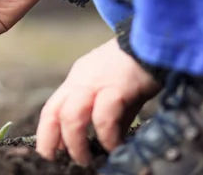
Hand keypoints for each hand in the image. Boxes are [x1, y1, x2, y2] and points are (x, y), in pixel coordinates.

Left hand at [36, 38, 161, 165]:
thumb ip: (109, 117)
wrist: (156, 40)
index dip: (47, 133)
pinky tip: (113, 147)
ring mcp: (96, 82)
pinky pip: (104, 116)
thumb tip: (108, 144)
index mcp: (77, 80)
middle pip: (53, 113)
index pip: (52, 108)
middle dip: (51, 141)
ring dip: (75, 143)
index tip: (50, 153)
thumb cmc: (137, 68)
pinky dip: (106, 135)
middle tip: (60, 161)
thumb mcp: (116, 93)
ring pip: (71, 116)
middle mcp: (80, 80)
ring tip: (85, 160)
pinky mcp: (117, 85)